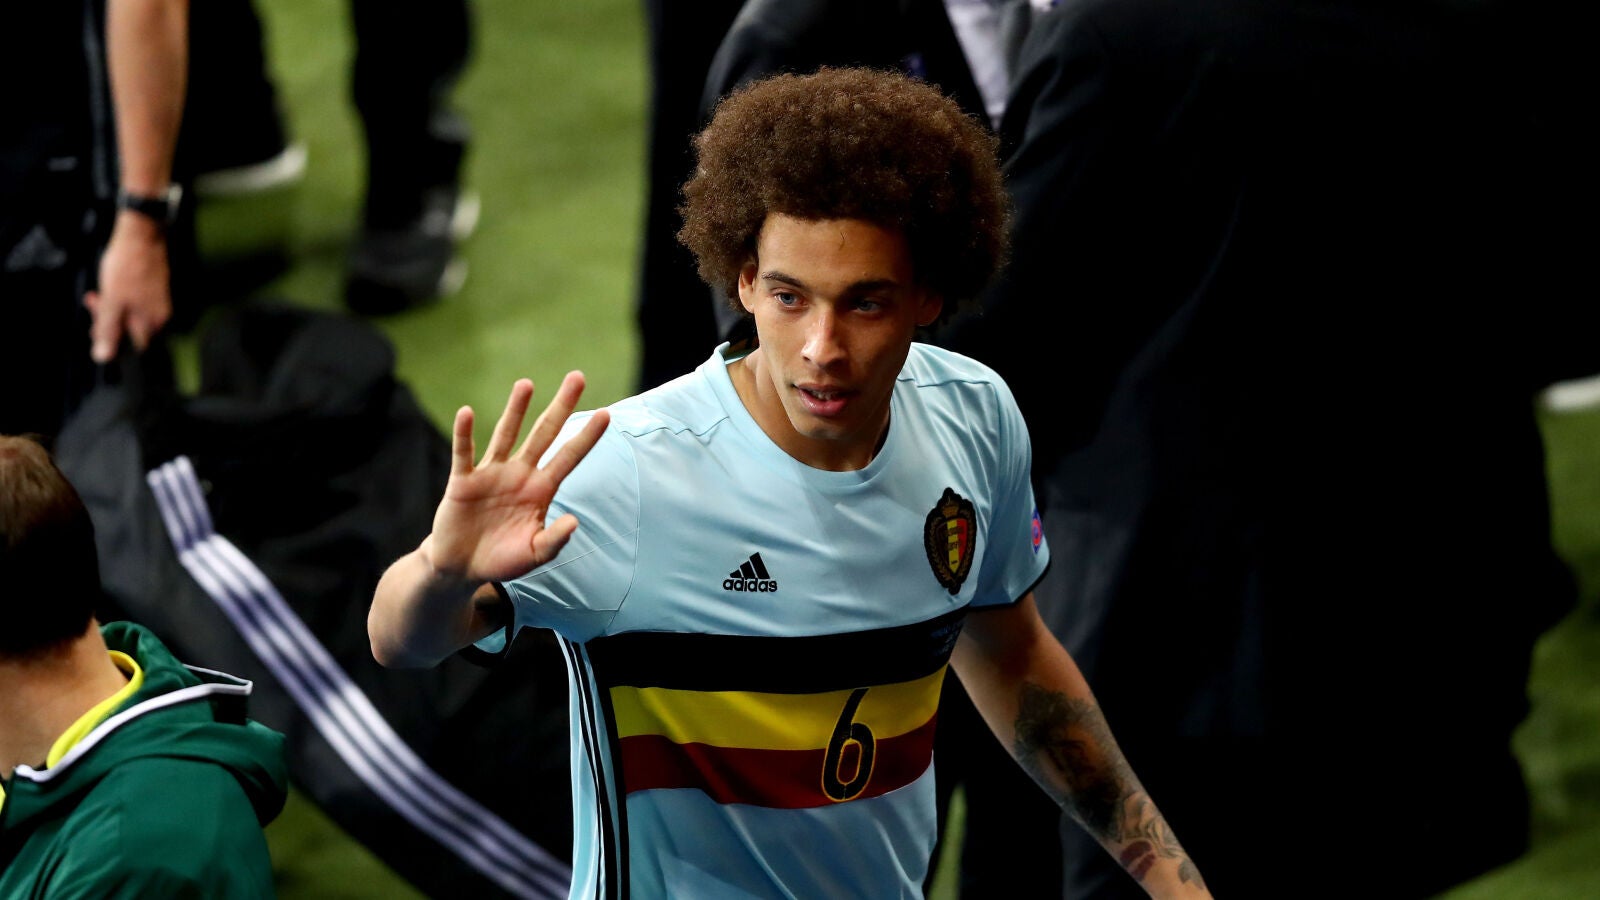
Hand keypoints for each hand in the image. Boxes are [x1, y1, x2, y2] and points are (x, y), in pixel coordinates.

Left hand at [86, 211, 171, 361]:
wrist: (141, 235)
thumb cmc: (128, 266)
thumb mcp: (111, 301)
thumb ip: (108, 330)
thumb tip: (103, 357)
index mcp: (151, 322)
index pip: (132, 347)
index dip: (111, 342)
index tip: (95, 328)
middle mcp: (160, 316)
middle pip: (132, 332)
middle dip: (109, 323)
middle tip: (94, 305)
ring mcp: (159, 303)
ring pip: (132, 316)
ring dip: (112, 310)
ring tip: (98, 295)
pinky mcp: (156, 291)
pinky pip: (137, 304)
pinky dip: (121, 300)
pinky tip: (111, 288)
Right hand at [425, 372, 611, 584]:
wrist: (462, 567)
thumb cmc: (502, 560)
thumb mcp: (534, 554)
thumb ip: (555, 540)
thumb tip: (575, 521)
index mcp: (541, 490)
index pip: (569, 457)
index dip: (587, 437)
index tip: (606, 413)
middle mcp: (520, 475)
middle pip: (544, 434)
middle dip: (561, 406)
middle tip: (577, 377)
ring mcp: (492, 474)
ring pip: (506, 435)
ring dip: (516, 410)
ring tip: (527, 384)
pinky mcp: (464, 481)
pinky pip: (465, 454)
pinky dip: (465, 434)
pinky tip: (467, 413)